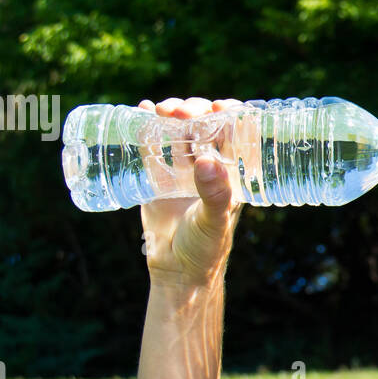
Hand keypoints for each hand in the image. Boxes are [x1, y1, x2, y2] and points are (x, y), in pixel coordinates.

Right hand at [138, 96, 243, 288]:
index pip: (236, 134)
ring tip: (162, 110)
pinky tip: (141, 109)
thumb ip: (214, 195)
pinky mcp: (156, 176)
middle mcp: (208, 166)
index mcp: (231, 173)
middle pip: (204, 126)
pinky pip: (151, 144)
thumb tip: (206, 161)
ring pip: (178, 130)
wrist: (176, 272)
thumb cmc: (206, 249)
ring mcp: (181, 169)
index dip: (231, 113)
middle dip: (194, 111)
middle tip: (182, 112)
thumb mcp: (214, 221)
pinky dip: (146, 124)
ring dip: (171, 114)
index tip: (220, 106)